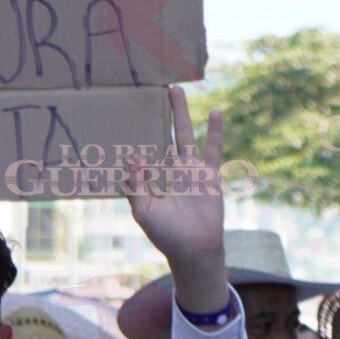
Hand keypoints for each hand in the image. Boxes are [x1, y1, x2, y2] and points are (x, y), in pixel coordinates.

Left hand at [125, 87, 228, 312]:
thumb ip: (137, 186)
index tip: (124, 126)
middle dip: (158, 116)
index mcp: (155, 180)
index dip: (135, 146)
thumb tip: (132, 159)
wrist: (194, 248)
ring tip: (175, 89)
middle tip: (152, 91)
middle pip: (165, 136)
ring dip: (181, 113)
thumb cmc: (167, 234)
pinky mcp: (210, 174)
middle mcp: (173, 171)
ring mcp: (193, 170)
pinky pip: (212, 148)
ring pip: (186, 135)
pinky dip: (214, 131)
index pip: (143, 156)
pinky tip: (215, 111)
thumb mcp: (145, 211)